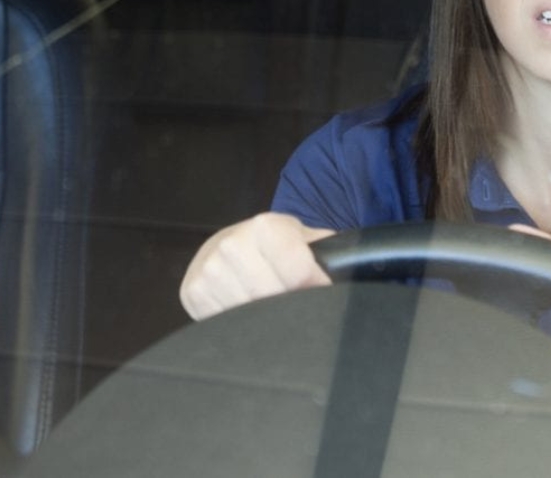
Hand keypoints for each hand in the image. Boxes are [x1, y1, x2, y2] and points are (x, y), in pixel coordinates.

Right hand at [179, 212, 334, 319]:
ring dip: (264, 318)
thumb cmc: (277, 244)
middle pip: (271, 298)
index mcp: (265, 226)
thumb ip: (328, 251)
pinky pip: (223, 322)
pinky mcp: (192, 292)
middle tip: (296, 304)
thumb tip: (359, 269)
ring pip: (247, 314)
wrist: (230, 242)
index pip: (298, 272)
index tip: (322, 292)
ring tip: (270, 305)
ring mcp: (208, 270)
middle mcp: (231, 244)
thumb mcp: (305, 238)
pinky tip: (246, 309)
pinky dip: (240, 323)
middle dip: (290, 306)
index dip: (316, 288)